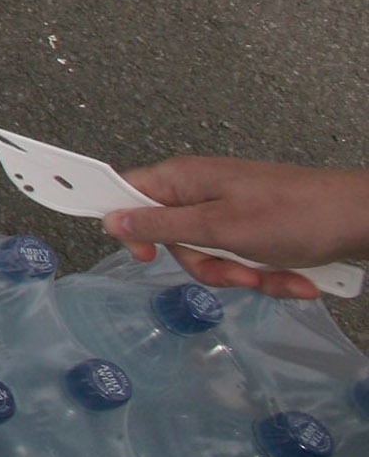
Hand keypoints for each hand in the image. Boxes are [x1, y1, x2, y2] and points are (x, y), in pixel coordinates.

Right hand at [106, 156, 368, 298]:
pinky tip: (292, 277)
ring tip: (272, 273)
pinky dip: (266, 274)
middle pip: (172, 239)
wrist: (359, 221)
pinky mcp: (255, 230)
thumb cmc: (292, 215)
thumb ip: (161, 225)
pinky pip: (241, 261)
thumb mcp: (219, 227)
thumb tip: (112, 220)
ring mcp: (230, 212)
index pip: (128, 194)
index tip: (144, 255)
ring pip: (209, 257)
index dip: (126, 225)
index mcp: (184, 180)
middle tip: (236, 271)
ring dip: (241, 275)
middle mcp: (202, 193)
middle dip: (206, 265)